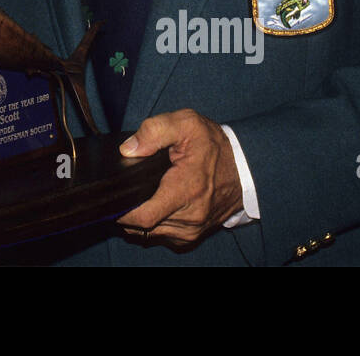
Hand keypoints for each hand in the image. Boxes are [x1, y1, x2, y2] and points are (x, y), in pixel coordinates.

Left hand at [115, 108, 241, 246]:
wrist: (246, 167)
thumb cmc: (215, 145)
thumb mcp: (187, 124)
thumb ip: (154, 131)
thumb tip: (128, 149)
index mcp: (184, 190)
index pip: (143, 217)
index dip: (122, 212)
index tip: (113, 198)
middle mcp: (189, 217)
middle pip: (142, 228)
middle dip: (128, 211)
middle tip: (126, 189)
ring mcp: (192, 230)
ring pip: (151, 235)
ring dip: (140, 220)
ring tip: (139, 196)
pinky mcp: (194, 235)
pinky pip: (163, 237)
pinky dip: (154, 226)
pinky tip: (153, 206)